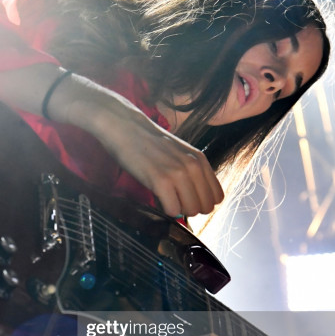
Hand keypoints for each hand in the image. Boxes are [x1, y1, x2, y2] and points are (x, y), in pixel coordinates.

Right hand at [0, 65, 223, 217]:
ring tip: (163, 199)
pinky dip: (165, 211)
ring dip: (178, 211)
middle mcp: (192, 165)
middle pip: (206, 206)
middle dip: (191, 209)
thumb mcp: (173, 152)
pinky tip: (155, 200)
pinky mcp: (160, 179)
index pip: (216, 195)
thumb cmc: (142, 140)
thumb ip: (187, 172)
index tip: (184, 199)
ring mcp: (178, 172)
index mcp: (199, 158)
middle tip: (172, 201)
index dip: (201, 202)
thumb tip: (193, 199)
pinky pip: (172, 209)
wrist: (118, 123)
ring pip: (191, 209)